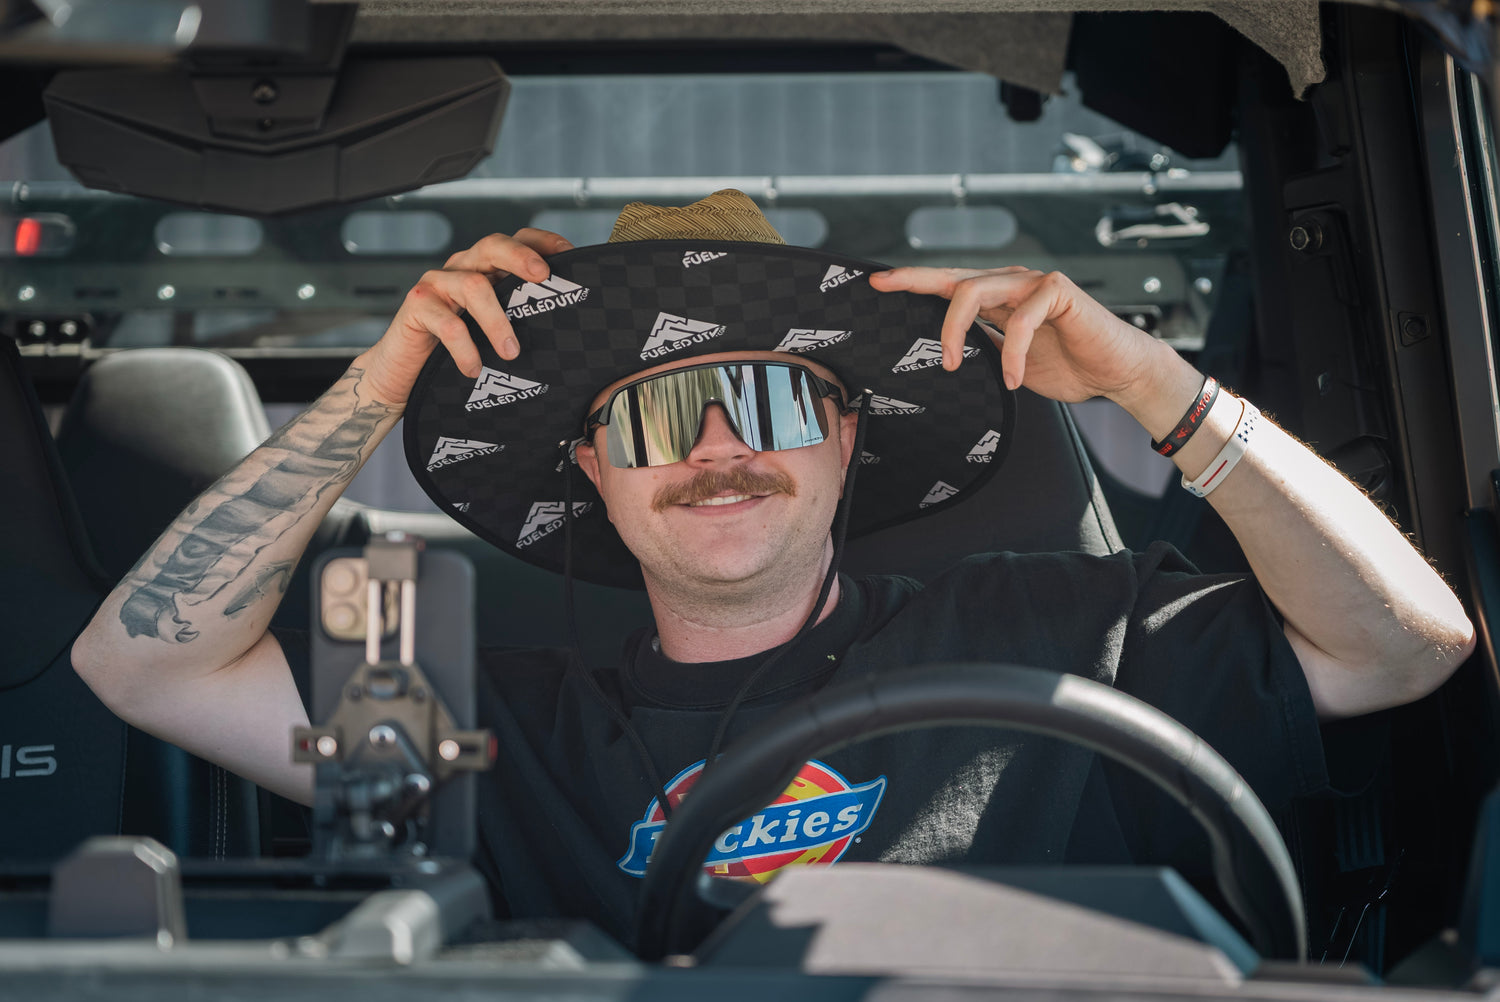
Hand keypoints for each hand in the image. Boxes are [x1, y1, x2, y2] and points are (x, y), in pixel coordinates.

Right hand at [359, 228, 573, 406]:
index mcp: (485, 268)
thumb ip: (519, 316)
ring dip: (497, 321)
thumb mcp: (492, 328)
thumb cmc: (457, 348)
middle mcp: (462, 268)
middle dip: (520, 258)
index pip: (515, 240)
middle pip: (492, 246)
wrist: (404, 370)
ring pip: (473, 285)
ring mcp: (437, 284)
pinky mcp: (416, 306)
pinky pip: (447, 324)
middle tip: (543, 277)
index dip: (542, 242)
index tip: (568, 255)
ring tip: (511, 352)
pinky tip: (474, 368)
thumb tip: (566, 324)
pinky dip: (465, 348)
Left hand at [868, 266, 1177, 408]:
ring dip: (953, 329)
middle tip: (886, 292)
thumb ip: (982, 348)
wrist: (1117, 373)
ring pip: (975, 290)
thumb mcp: (1009, 362)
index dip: (912, 281)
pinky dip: (1012, 353)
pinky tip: (1013, 379)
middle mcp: (1012, 284)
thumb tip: (942, 354)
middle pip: (953, 278)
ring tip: (948, 363)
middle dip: (915, 284)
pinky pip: (1021, 320)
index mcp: (998, 298)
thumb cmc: (1070, 366)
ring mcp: (1034, 284)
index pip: (948, 285)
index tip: (877, 282)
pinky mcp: (1058, 292)